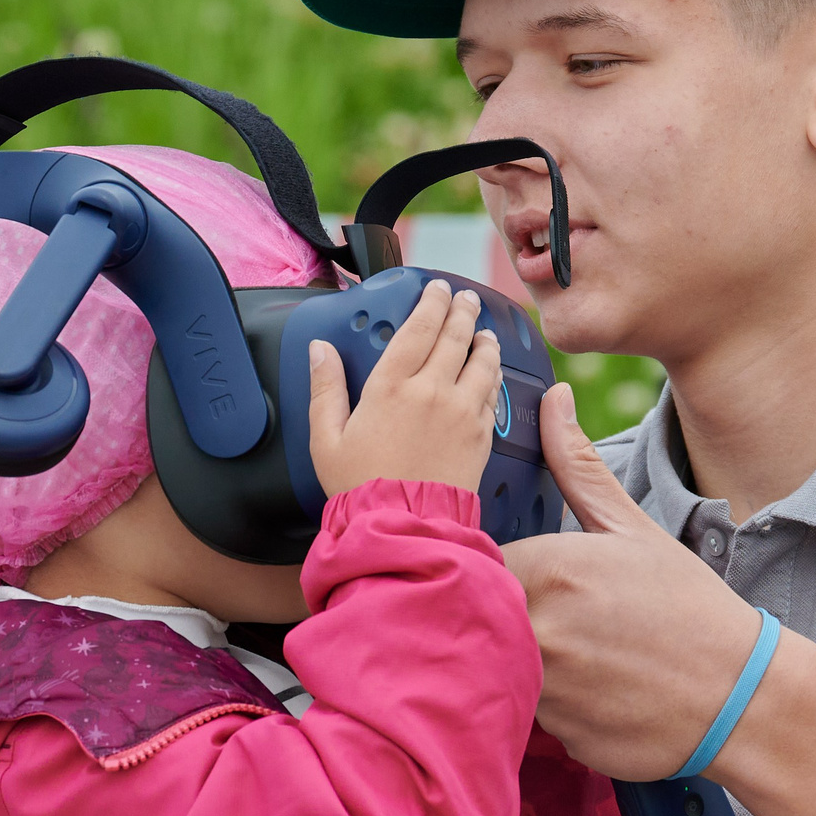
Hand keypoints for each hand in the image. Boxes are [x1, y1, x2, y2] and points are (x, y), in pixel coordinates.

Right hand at [306, 281, 502, 496]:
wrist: (402, 526)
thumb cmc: (360, 487)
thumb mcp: (326, 438)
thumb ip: (325, 389)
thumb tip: (320, 351)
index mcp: (391, 385)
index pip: (419, 327)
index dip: (432, 302)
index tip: (438, 289)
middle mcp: (431, 390)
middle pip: (455, 336)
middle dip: (462, 310)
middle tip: (464, 298)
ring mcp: (461, 412)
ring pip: (482, 361)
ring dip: (484, 340)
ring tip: (483, 330)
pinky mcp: (481, 435)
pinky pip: (493, 394)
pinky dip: (494, 376)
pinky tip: (492, 371)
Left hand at [500, 384, 767, 780]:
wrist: (739, 697)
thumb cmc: (687, 607)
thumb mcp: (632, 528)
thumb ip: (578, 467)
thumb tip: (555, 399)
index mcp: (545, 570)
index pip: (473, 561)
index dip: (486, 565)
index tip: (512, 571)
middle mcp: (532, 631)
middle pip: (477, 614)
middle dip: (497, 613)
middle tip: (553, 616)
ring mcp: (539, 690)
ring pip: (496, 665)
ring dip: (519, 658)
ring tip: (579, 653)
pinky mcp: (550, 737)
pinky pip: (524, 712)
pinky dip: (545, 701)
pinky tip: (589, 690)